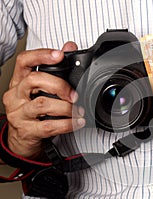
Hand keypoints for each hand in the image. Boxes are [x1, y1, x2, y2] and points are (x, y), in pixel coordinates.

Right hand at [2, 42, 85, 159]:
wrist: (22, 139)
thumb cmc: (34, 112)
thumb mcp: (40, 90)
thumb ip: (55, 69)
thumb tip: (69, 46)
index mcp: (19, 81)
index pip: (24, 61)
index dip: (41, 55)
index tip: (59, 55)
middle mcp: (15, 95)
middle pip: (34, 80)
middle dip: (59, 85)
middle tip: (75, 95)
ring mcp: (19, 113)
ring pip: (43, 104)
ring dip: (66, 107)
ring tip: (79, 110)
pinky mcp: (26, 130)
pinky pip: (49, 126)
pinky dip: (68, 124)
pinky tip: (78, 122)